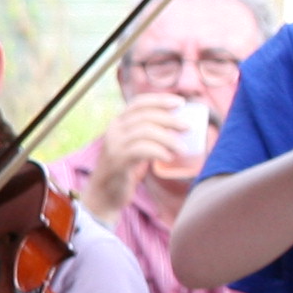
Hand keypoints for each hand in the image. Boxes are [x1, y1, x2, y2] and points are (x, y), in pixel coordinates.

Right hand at [92, 91, 211, 210]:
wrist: (105, 193)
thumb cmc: (126, 168)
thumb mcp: (134, 146)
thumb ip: (148, 136)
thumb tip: (180, 126)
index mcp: (118, 123)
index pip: (139, 103)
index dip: (160, 100)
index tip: (181, 103)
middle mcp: (114, 130)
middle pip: (145, 117)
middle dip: (170, 120)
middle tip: (188, 128)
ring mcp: (114, 145)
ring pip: (145, 131)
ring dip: (168, 138)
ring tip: (182, 149)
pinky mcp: (117, 161)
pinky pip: (141, 149)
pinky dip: (158, 151)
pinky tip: (168, 158)